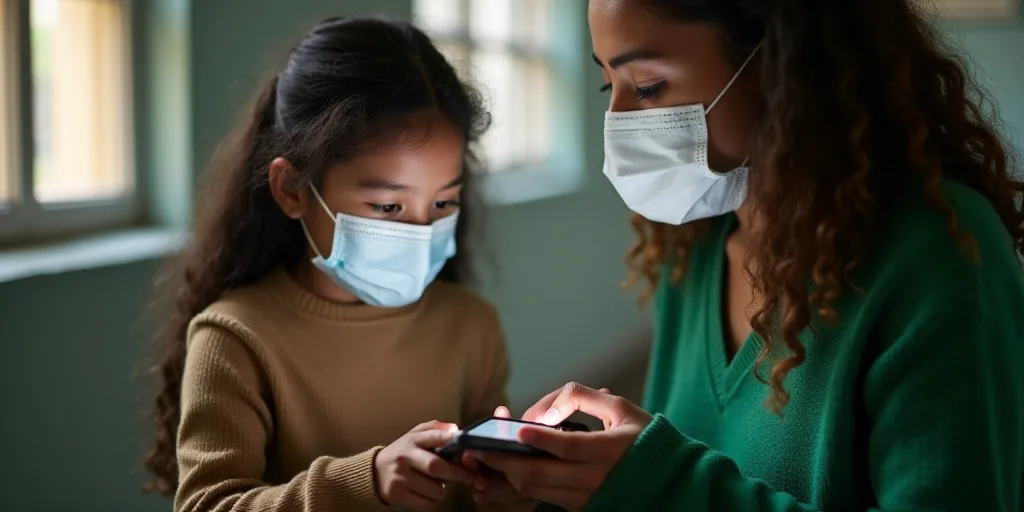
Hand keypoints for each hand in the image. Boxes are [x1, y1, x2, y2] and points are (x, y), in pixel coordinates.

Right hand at [374, 420, 474, 511]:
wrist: (374, 472)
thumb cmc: (403, 453)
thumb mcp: (414, 436)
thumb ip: (435, 429)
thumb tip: (455, 429)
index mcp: (411, 440)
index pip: (433, 436)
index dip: (449, 439)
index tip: (464, 443)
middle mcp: (404, 457)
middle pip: (435, 466)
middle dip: (456, 473)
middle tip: (467, 476)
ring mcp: (399, 477)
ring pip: (434, 489)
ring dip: (442, 489)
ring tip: (435, 483)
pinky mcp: (397, 494)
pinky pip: (426, 503)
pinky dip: (432, 500)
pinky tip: (426, 493)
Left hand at [471, 383, 652, 511]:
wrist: (669, 480)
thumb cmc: (643, 438)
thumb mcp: (621, 409)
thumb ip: (583, 398)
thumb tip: (548, 408)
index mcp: (609, 450)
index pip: (568, 446)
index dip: (541, 440)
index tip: (517, 430)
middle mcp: (596, 478)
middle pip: (540, 474)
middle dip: (505, 461)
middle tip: (479, 449)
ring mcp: (586, 496)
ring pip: (537, 490)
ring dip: (508, 476)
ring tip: (486, 460)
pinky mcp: (581, 506)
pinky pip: (544, 498)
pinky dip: (522, 486)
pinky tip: (506, 472)